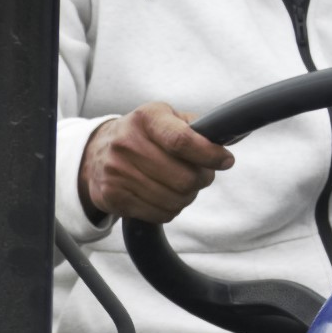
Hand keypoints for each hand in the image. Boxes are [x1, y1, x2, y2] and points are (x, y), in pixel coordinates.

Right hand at [83, 105, 229, 225]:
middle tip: (202, 175)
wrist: (96, 154)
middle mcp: (127, 143)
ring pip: (174, 200)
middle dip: (202, 179)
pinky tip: (164, 195)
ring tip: (181, 186)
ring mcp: (117, 172)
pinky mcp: (113, 196)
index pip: (182, 140)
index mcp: (146, 118)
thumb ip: (198, 127)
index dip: (210, 155)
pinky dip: (170, 209)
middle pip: (183, 178)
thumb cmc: (144, 135)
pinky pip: (160, 214)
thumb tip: (235, 133)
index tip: (225, 160)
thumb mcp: (167, 119)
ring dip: (187, 196)